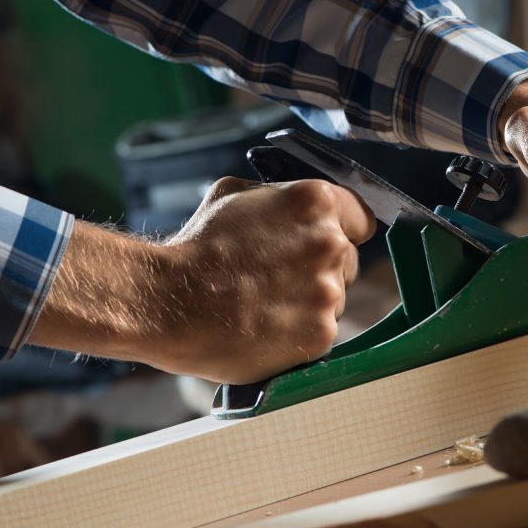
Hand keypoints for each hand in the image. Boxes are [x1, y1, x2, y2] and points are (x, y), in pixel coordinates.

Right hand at [31, 178, 374, 383]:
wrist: (167, 302)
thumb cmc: (196, 247)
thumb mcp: (234, 194)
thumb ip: (279, 196)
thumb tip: (292, 200)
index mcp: (317, 202)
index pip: (360, 218)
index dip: (342, 231)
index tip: (321, 244)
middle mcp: (331, 243)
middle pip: (348, 260)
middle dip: (321, 268)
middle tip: (278, 278)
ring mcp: (329, 291)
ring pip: (335, 298)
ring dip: (310, 302)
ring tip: (265, 304)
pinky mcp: (321, 333)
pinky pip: (322, 331)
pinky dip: (299, 332)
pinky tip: (266, 326)